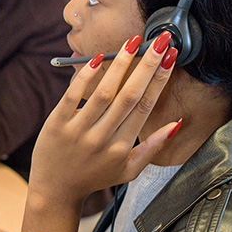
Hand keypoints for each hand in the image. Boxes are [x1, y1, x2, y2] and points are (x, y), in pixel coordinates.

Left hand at [22, 33, 180, 231]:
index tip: (170, 58)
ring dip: (120, 65)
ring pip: (103, 93)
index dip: (159, 81)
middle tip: (159, 42)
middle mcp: (102, 138)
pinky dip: (86, 78)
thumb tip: (177, 124)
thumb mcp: (129, 170)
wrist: (54, 190)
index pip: (145, 107)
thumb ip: (152, 147)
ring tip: (133, 43)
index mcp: (122, 147)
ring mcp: (78, 131)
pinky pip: (73, 97)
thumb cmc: (94, 177)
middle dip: (147, 66)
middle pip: (129, 96)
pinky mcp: (57, 124)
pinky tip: (98, 58)